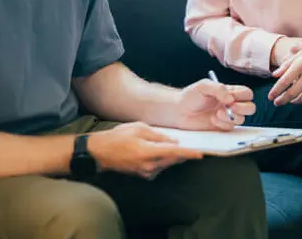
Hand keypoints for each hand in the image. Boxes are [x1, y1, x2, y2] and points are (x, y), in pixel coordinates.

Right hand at [88, 122, 203, 179]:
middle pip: (173, 160)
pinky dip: (164, 159)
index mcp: (148, 152)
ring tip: (175, 145)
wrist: (100, 152)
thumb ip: (158, 135)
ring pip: (167, 164)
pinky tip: (160, 151)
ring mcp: (146, 172)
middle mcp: (149, 165)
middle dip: (183, 153)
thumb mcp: (139, 128)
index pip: (174, 153)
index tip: (200, 153)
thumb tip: (173, 140)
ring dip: (173, 156)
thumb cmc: (117, 137)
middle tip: (192, 145)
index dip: (188, 153)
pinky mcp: (144, 174)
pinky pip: (160, 166)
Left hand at [174, 79, 255, 130]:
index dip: (242, 96)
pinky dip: (223, 124)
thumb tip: (231, 98)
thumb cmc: (190, 96)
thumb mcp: (203, 86)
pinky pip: (231, 128)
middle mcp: (231, 104)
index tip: (230, 97)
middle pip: (250, 107)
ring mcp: (227, 116)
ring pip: (242, 119)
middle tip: (230, 107)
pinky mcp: (222, 127)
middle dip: (243, 108)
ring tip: (216, 114)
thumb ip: (218, 89)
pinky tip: (212, 120)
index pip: (246, 93)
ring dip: (231, 117)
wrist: (179, 111)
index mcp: (229, 92)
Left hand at [268, 35, 301, 105]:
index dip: (275, 91)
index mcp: (301, 63)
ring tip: (289, 101)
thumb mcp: (301, 53)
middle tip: (276, 103)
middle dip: (282, 100)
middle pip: (292, 93)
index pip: (284, 81)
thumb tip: (274, 75)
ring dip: (294, 101)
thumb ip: (287, 64)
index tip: (270, 96)